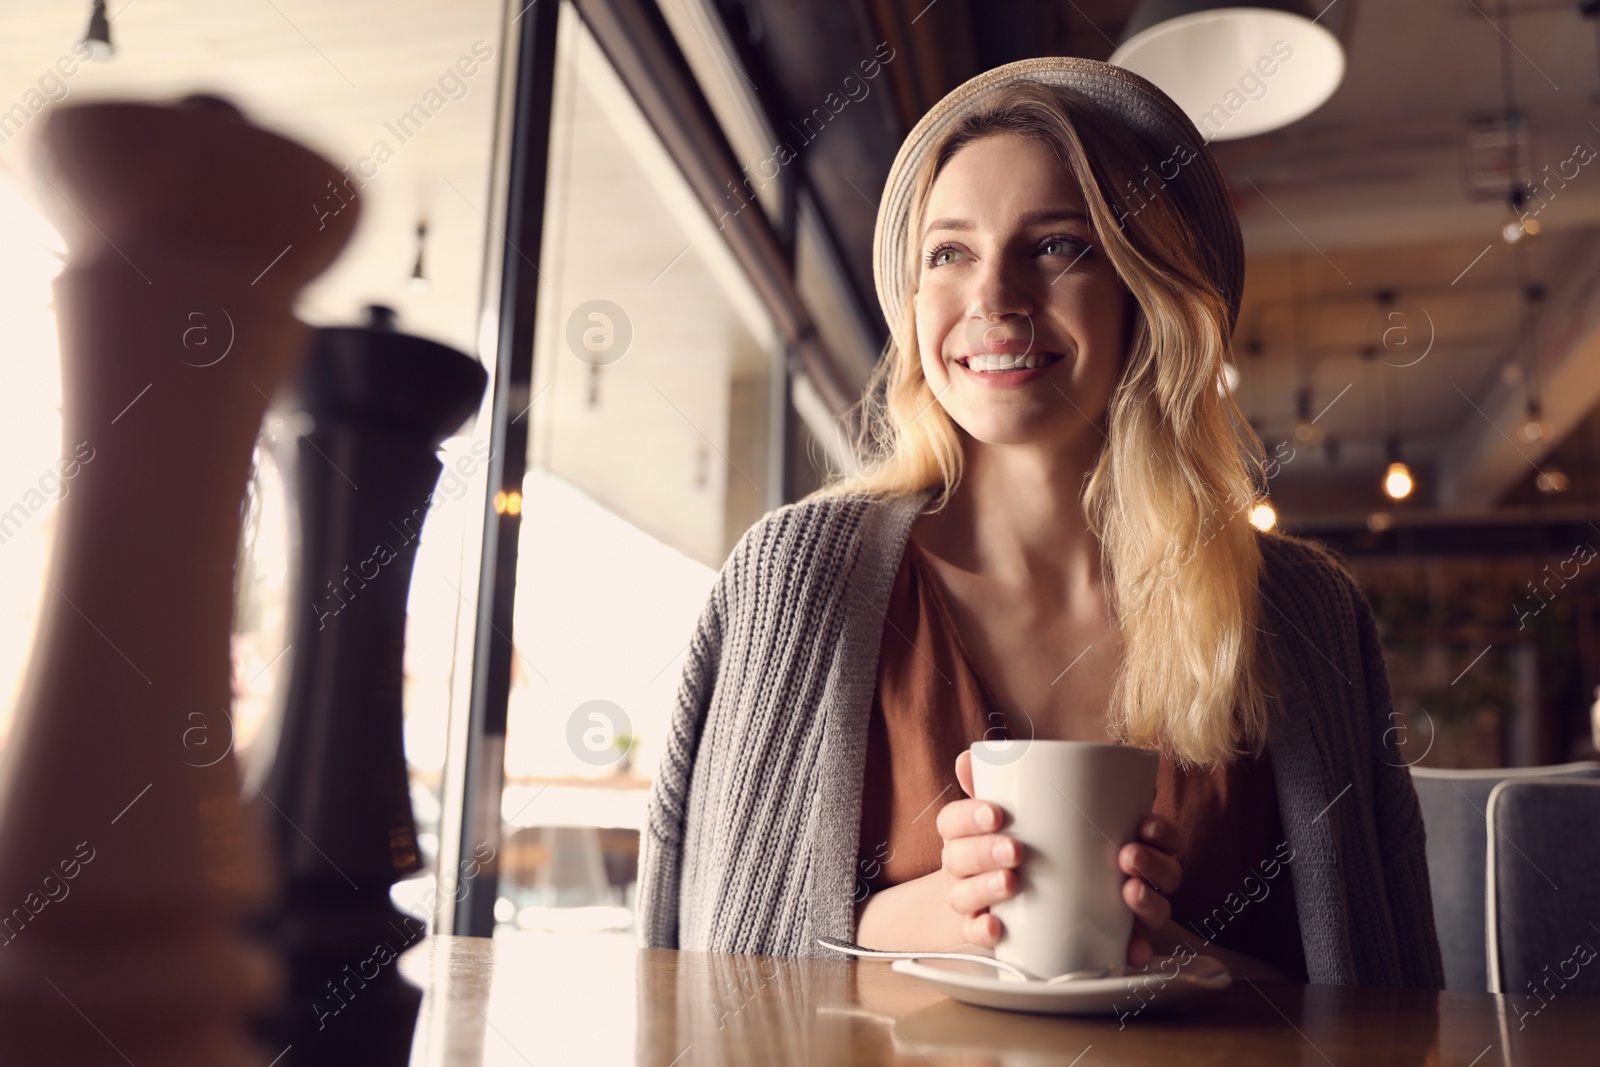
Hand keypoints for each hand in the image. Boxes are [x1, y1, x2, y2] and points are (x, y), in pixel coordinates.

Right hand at [935, 749, 1023, 946]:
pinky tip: (998, 925)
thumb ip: (992, 782)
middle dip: (983, 852)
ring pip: (962, 896)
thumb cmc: (1005, 842)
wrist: (998, 900)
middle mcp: (958, 866)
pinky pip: (972, 934)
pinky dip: (982, 931)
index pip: (951, 821)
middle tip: (1015, 849)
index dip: (968, 816)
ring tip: (1012, 882)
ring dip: (984, 888)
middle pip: (956, 857)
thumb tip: (972, 754)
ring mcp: (966, 899)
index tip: (996, 814)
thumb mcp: (1002, 812)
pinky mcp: (978, 929)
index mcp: (962, 834)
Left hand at [940, 751, 1184, 966]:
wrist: (983, 900)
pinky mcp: (1103, 946)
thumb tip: (968, 760)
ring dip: (1149, 902)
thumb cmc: (1005, 848)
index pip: (1157, 834)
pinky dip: (1132, 951)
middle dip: (1155, 863)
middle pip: (1164, 873)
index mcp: (1115, 837)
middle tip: (1126, 856)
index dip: (1161, 831)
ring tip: (1127, 890)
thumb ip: (986, 792)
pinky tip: (1129, 950)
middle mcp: (1126, 876)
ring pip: (1153, 911)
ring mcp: (1117, 914)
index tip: (1143, 823)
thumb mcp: (996, 821)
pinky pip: (1126, 954)